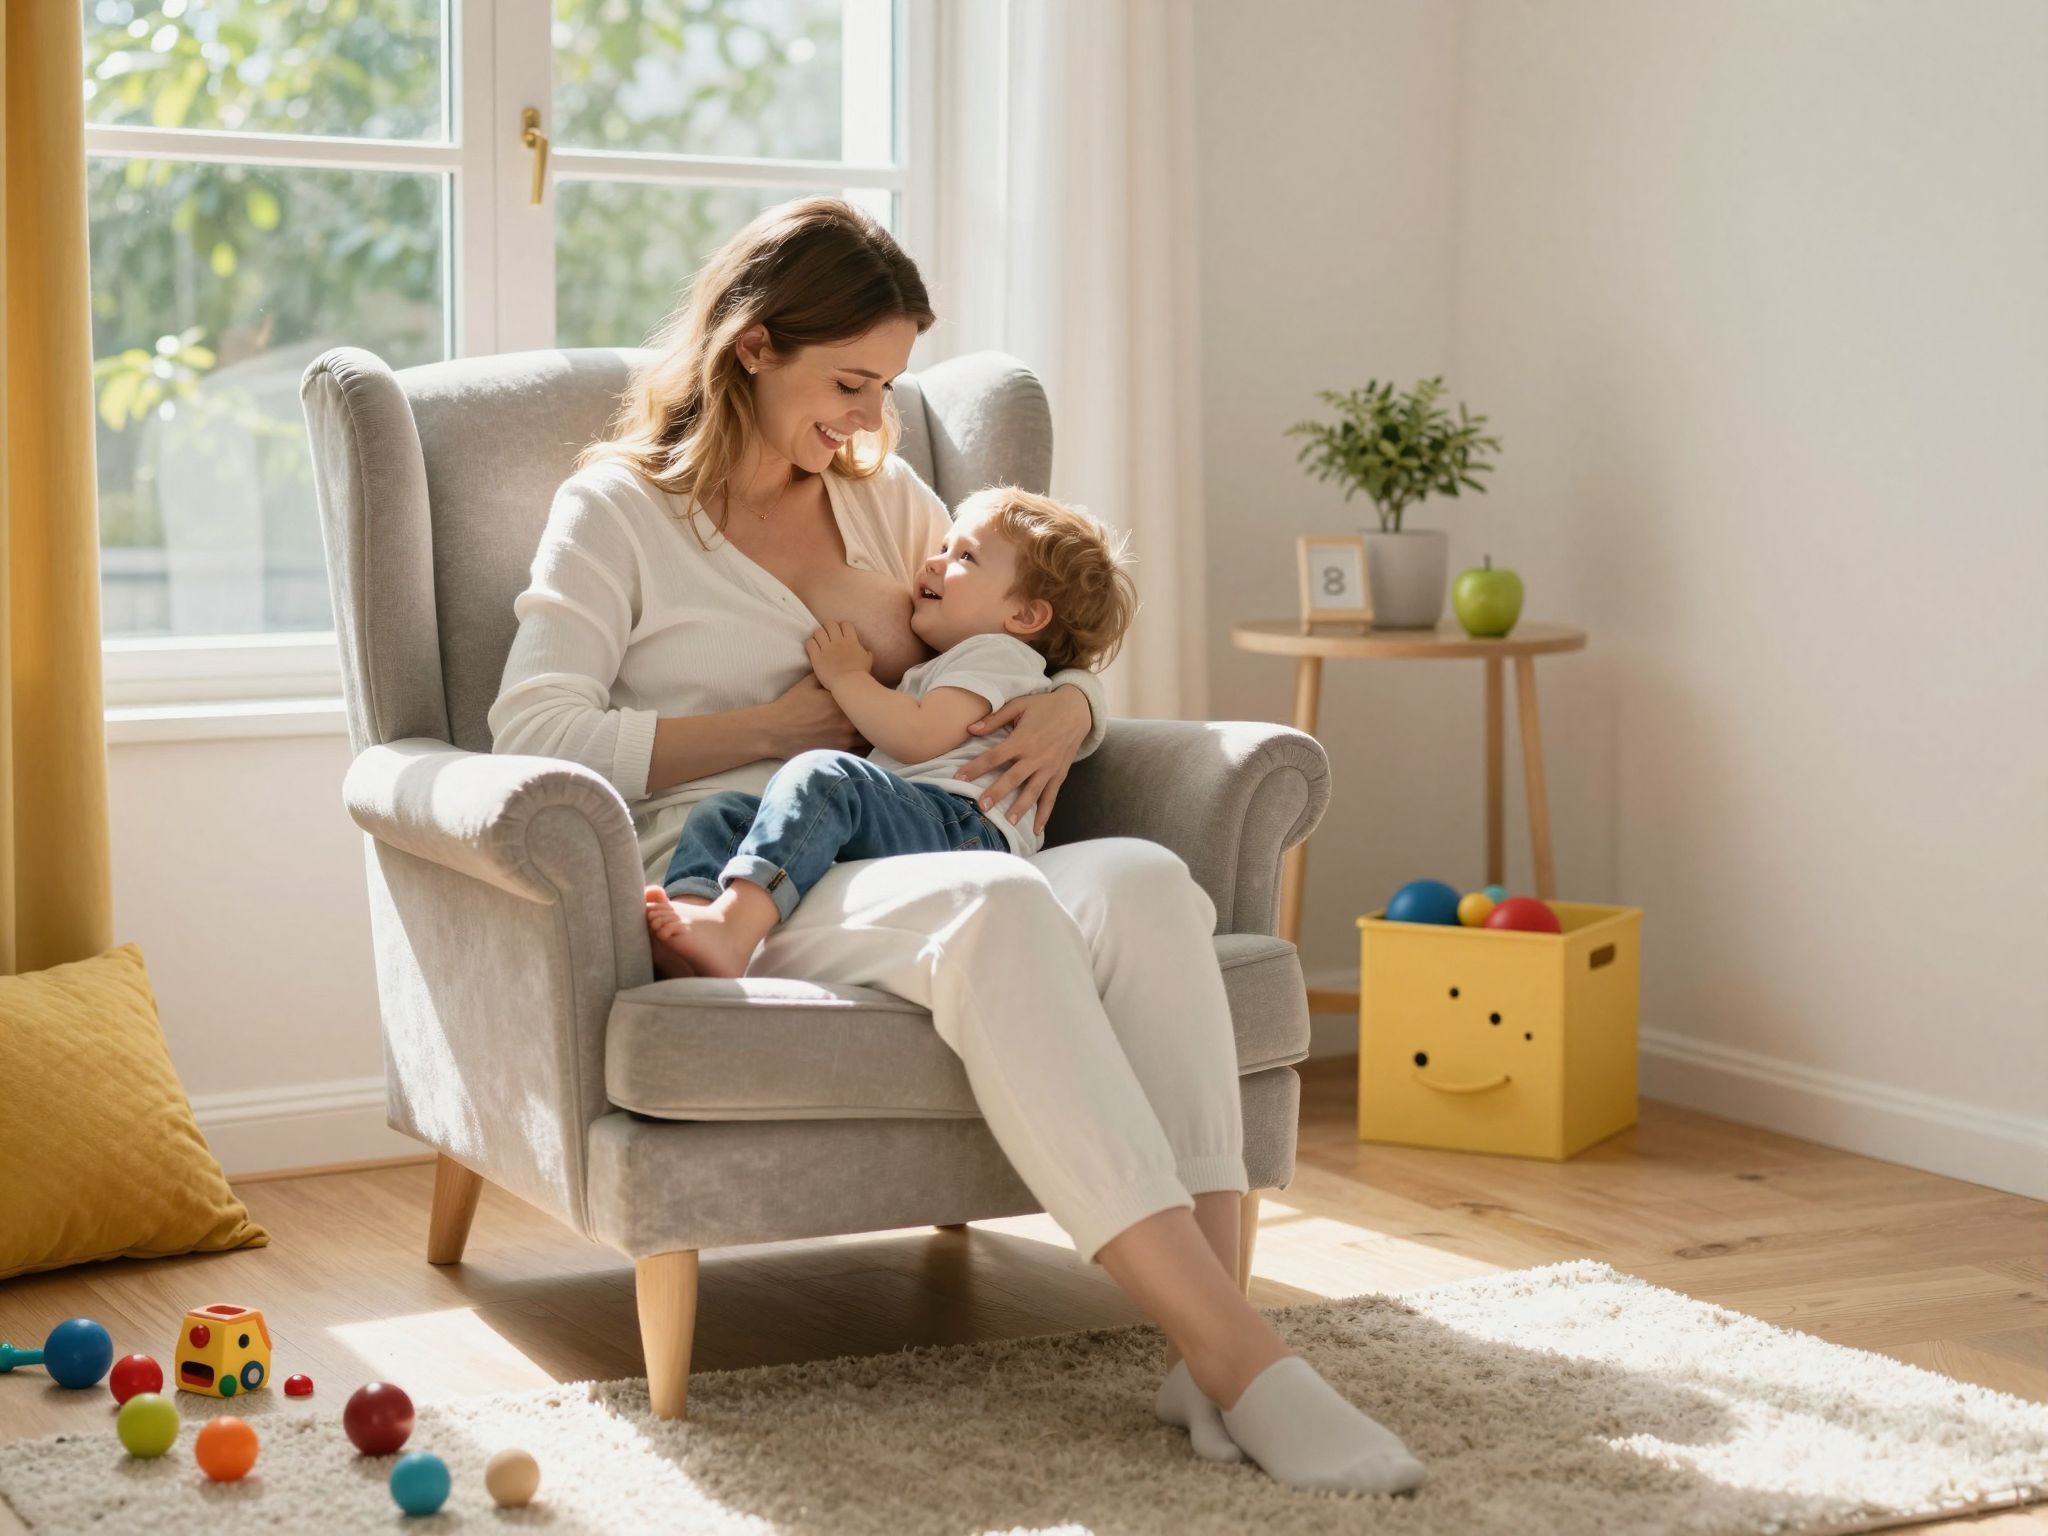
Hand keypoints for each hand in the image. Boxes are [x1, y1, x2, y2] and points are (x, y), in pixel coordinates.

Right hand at [765, 674, 864, 754]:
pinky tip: (860, 741)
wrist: (775, 731)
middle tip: (876, 713)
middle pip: (872, 717)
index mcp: (842, 701)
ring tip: (870, 728)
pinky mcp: (839, 751)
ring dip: (870, 731)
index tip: (874, 695)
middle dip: (874, 714)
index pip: (867, 696)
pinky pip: (860, 750)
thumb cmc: (791, 706)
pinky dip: (862, 745)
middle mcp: (847, 720)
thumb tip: (840, 667)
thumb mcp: (807, 684)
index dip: (872, 696)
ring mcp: (845, 738)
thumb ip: (827, 675)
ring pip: (869, 736)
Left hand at [806, 620, 873, 690]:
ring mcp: (826, 648)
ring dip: (818, 635)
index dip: (842, 627)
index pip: (845, 624)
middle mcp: (838, 642)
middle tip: (828, 636)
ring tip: (819, 642)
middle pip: (830, 624)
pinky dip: (810, 643)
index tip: (841, 633)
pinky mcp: (817, 657)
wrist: (849, 683)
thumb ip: (867, 654)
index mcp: (851, 641)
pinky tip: (813, 649)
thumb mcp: (867, 662)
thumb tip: (868, 652)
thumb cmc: (860, 674)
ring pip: (818, 631)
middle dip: (828, 628)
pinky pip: (810, 643)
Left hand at [954, 685, 1091, 831]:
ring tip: (1008, 822)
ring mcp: (1049, 768)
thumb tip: (970, 729)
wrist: (1078, 709)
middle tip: (982, 807)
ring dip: (1020, 808)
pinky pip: (1051, 797)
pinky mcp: (1059, 774)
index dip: (975, 767)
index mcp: (1022, 739)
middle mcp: (1036, 756)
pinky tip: (1036, 830)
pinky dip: (1045, 814)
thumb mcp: (1019, 705)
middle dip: (996, 793)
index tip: (958, 777)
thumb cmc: (1045, 706)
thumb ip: (995, 719)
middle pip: (1012, 778)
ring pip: (1032, 791)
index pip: (994, 756)